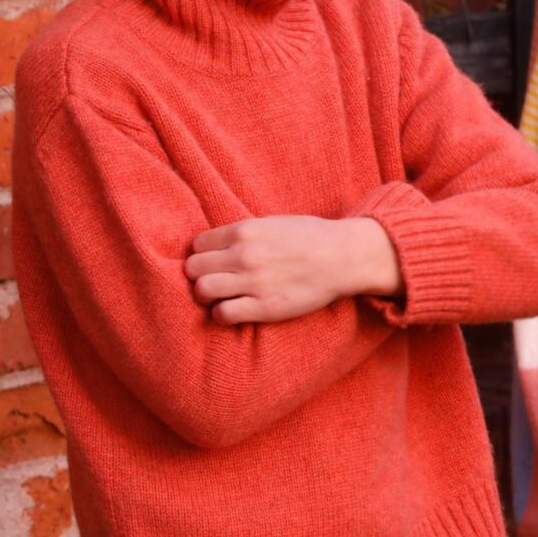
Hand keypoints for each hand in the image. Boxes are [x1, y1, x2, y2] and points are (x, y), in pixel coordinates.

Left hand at [184, 216, 401, 325]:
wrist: (343, 257)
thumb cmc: (311, 237)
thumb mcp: (273, 222)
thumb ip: (244, 233)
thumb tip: (217, 245)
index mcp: (245, 231)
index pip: (198, 244)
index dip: (203, 254)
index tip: (214, 261)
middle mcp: (244, 255)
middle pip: (193, 268)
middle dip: (199, 275)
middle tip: (214, 280)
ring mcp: (253, 282)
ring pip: (202, 290)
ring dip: (207, 295)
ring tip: (221, 296)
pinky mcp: (264, 307)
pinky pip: (223, 314)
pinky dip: (222, 314)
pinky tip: (234, 309)